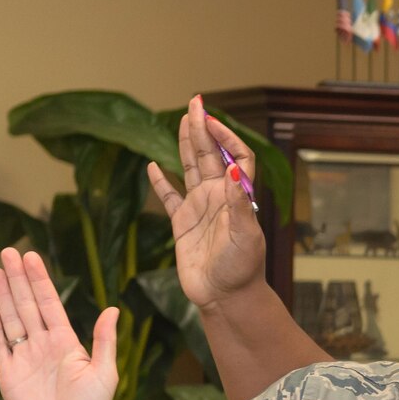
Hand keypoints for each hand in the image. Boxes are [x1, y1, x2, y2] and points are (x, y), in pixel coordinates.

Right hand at [0, 248, 115, 399]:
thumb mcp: (104, 374)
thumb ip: (104, 342)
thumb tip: (113, 309)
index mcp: (66, 342)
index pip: (50, 304)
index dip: (40, 281)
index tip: (31, 257)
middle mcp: (43, 344)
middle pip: (27, 305)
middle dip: (18, 279)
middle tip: (9, 251)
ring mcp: (24, 357)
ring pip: (11, 319)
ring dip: (3, 296)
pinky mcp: (9, 373)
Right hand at [148, 95, 265, 309]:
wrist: (226, 297)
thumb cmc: (242, 270)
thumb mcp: (246, 236)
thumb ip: (239, 203)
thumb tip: (232, 169)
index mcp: (236, 197)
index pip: (236, 157)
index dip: (227, 137)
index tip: (212, 121)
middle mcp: (218, 198)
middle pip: (210, 155)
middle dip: (203, 129)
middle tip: (194, 102)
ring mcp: (199, 209)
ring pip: (190, 168)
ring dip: (187, 144)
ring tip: (183, 120)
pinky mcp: (182, 224)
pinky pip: (169, 197)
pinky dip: (160, 182)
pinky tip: (152, 166)